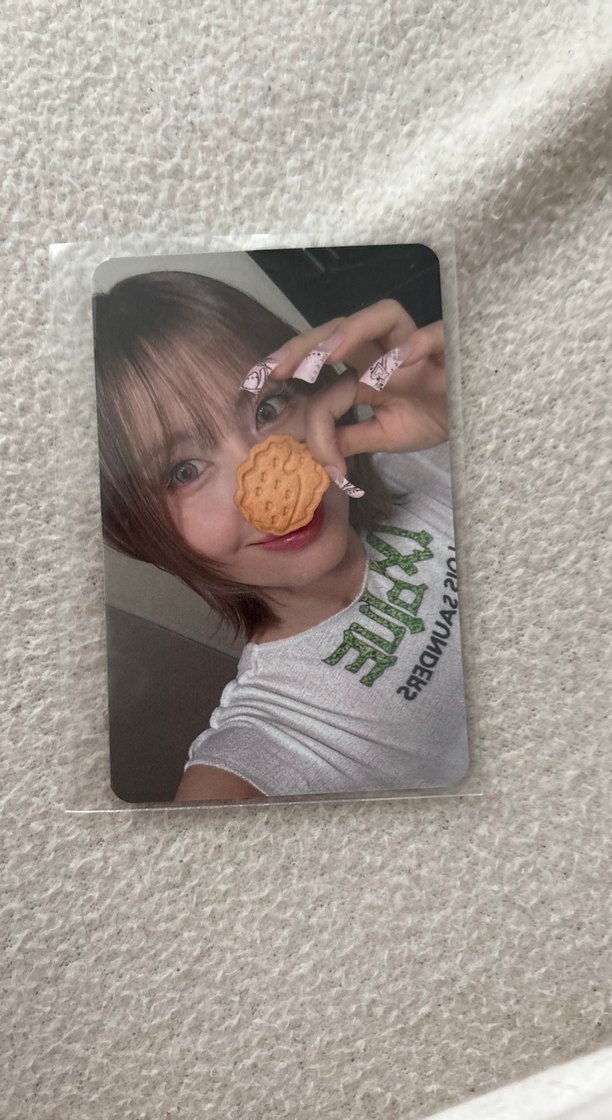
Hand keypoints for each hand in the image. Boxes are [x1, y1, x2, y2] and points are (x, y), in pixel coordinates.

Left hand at [242, 299, 447, 479]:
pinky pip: (437, 334)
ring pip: (384, 314)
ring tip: (328, 355)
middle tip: (277, 368)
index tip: (286, 434)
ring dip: (352, 331)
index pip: (328, 381)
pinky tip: (396, 360)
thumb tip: (312, 450)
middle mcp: (386, 351)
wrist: (476, 420)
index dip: (305, 405)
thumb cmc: (432, 418)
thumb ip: (349, 437)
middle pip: (340, 328)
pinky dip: (417, 343)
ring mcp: (417, 346)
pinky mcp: (450, 351)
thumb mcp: (384, 435)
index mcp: (366, 370)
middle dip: (305, 345)